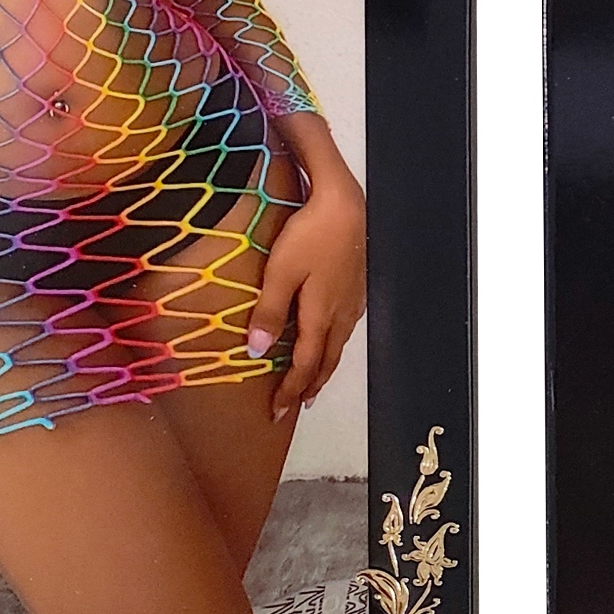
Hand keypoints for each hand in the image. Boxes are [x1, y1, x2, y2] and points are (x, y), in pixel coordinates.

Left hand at [249, 177, 366, 421]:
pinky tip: (331, 336)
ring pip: (340, 344)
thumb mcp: (280, 272)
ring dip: (325, 366)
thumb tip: (255, 351)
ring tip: (313, 379)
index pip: (306, 363)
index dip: (292, 389)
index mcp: (322, 315)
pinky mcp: (357, 285)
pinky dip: (334, 344)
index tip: (278, 410)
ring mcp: (353, 300)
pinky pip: (346, 327)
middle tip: (298, 404)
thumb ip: (269, 312)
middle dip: (311, 385)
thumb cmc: (311, 234)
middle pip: (328, 360)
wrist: (345, 203)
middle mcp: (342, 314)